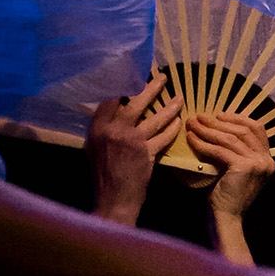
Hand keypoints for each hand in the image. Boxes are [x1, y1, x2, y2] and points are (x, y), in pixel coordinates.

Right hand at [87, 72, 178, 223]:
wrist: (113, 199)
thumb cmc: (103, 175)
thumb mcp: (94, 148)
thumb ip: (103, 129)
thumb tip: (114, 110)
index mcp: (97, 128)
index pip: (112, 99)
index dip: (125, 86)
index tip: (136, 76)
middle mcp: (113, 130)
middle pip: (135, 102)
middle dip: (150, 87)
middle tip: (162, 77)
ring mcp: (131, 141)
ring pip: (154, 117)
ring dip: (170, 106)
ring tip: (180, 96)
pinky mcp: (147, 153)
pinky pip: (164, 136)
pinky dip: (173, 128)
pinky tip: (180, 122)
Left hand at [187, 112, 274, 218]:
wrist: (228, 218)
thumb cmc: (228, 196)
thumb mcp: (237, 169)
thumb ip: (236, 151)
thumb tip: (216, 127)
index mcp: (268, 159)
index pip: (257, 129)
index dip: (237, 119)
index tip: (218, 115)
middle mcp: (267, 160)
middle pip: (243, 130)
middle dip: (219, 122)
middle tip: (199, 117)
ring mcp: (258, 164)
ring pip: (230, 138)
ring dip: (208, 130)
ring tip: (193, 124)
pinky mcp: (245, 168)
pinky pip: (221, 150)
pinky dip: (204, 143)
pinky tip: (192, 139)